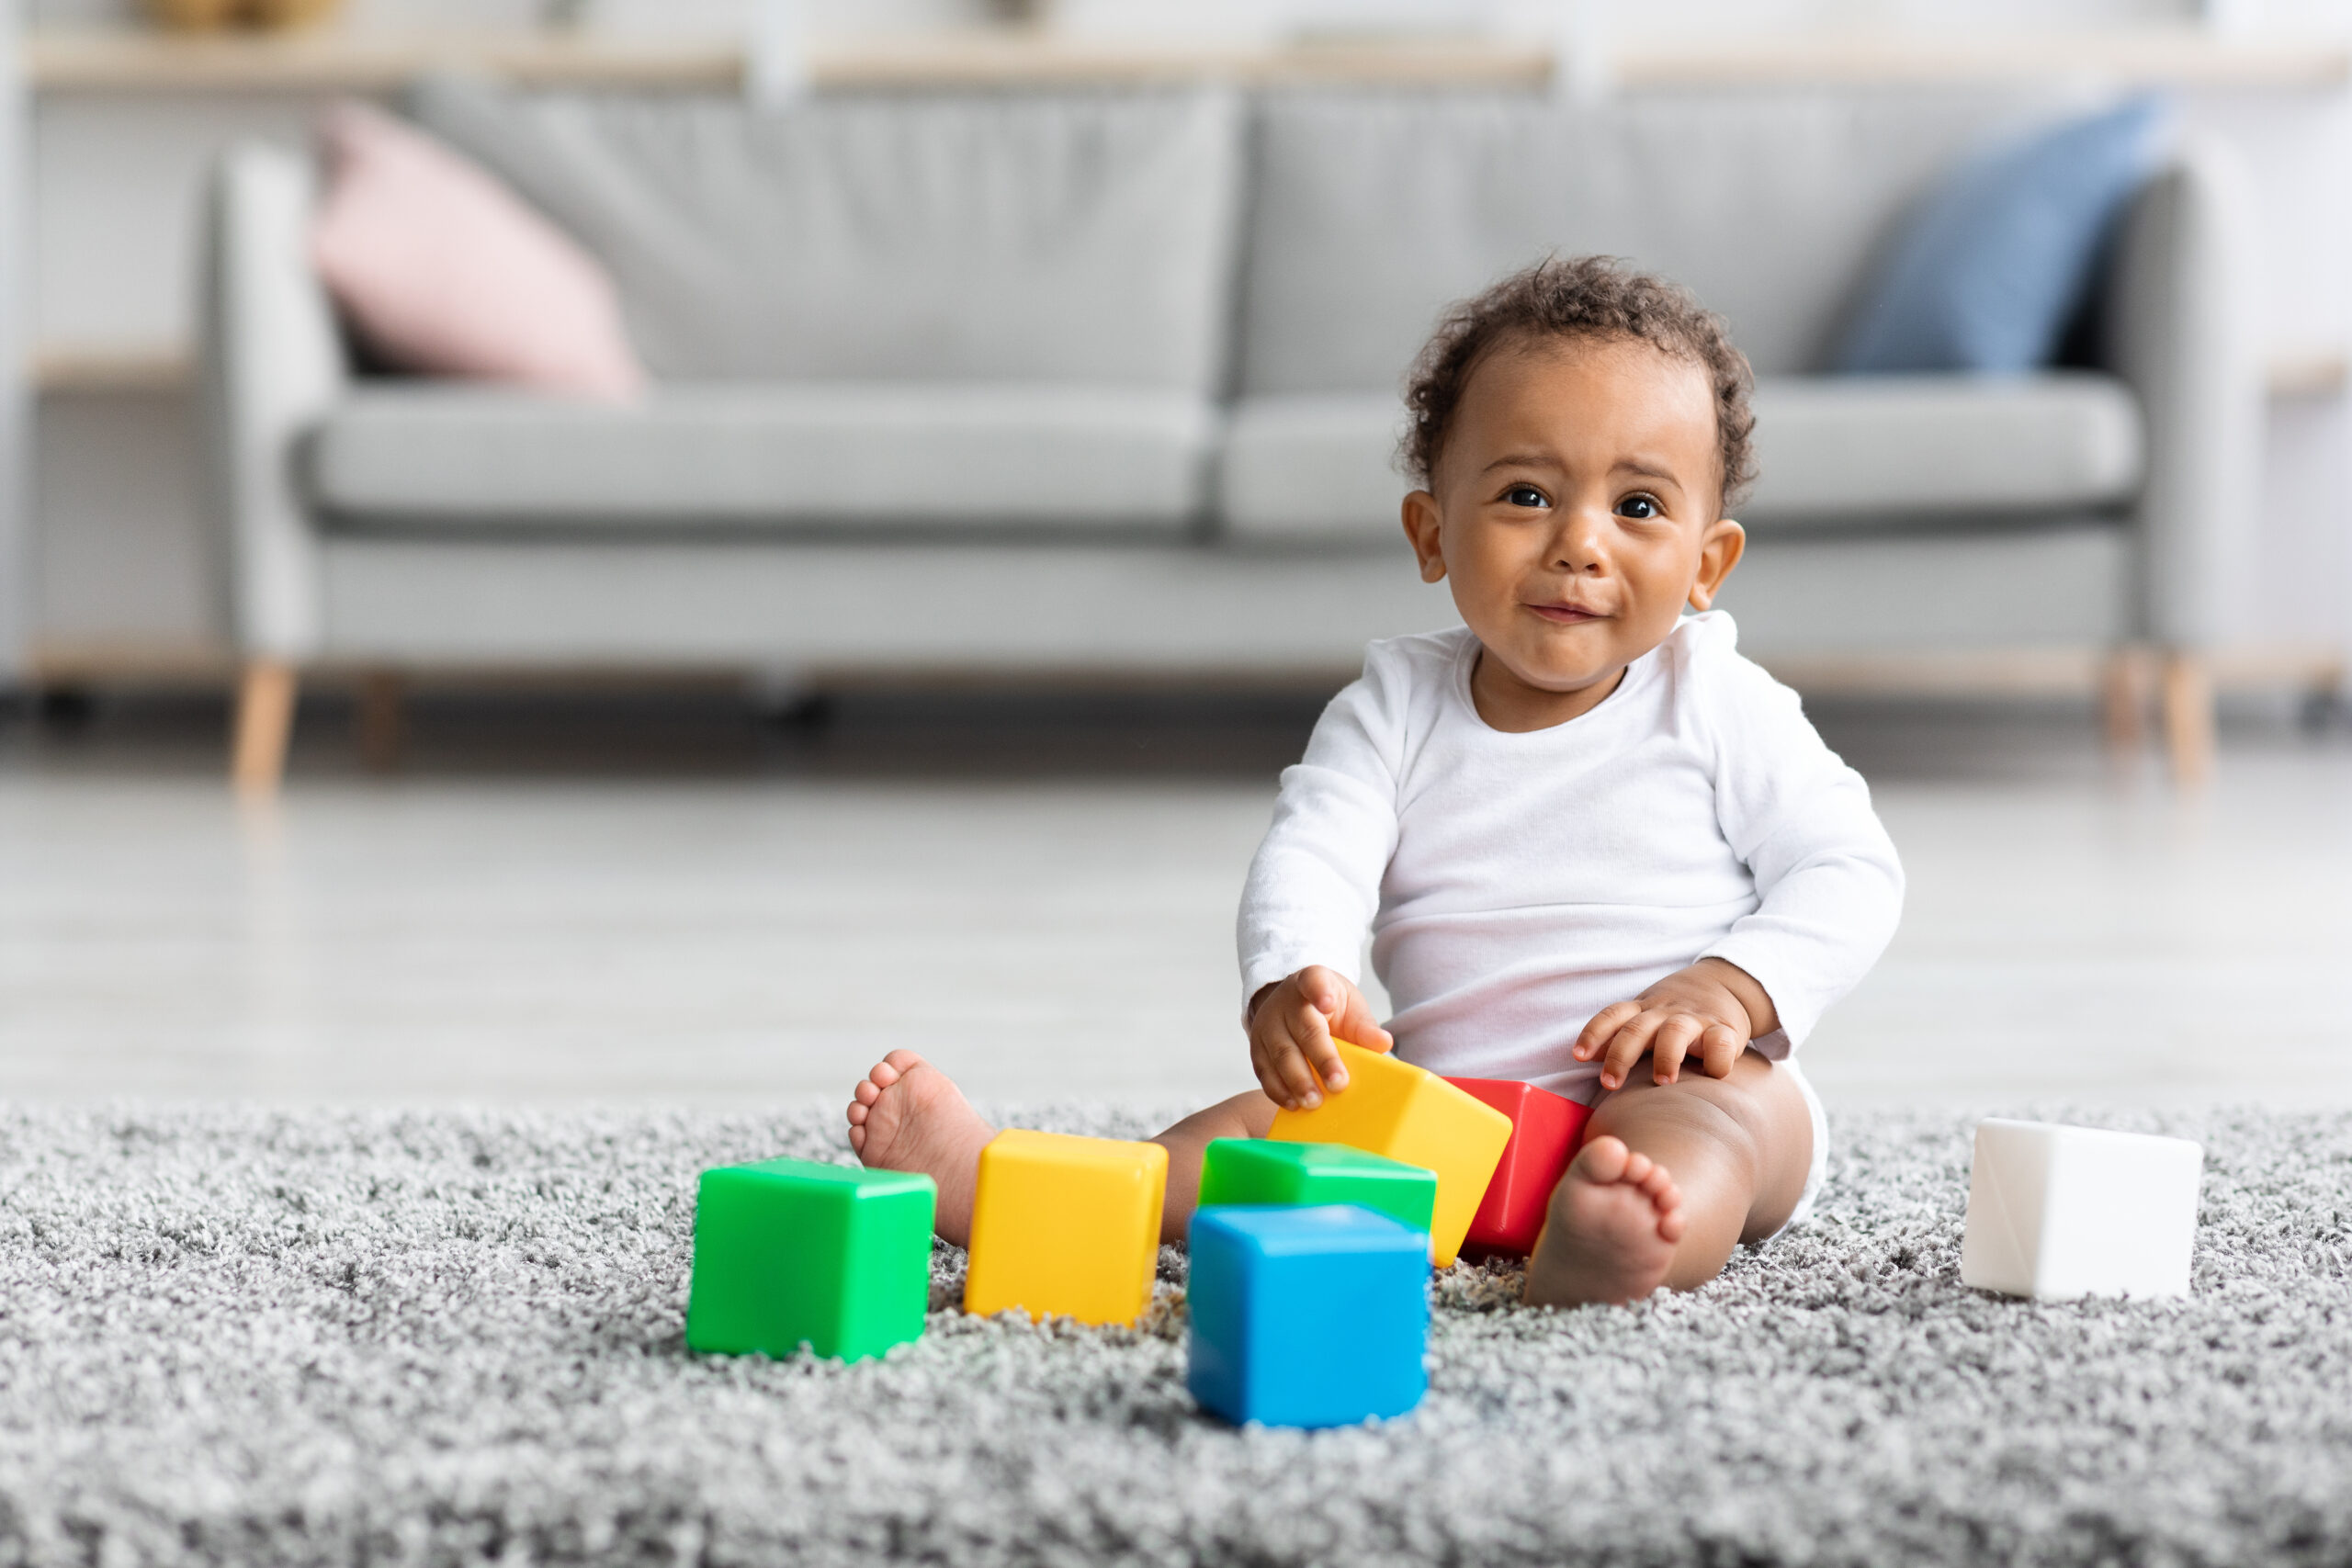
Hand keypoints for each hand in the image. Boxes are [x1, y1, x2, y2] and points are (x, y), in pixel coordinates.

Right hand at [1246, 966, 1392, 1109]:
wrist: (1293, 1004)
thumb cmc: (1328, 1007)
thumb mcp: (1348, 1006)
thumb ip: (1364, 1026)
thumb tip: (1383, 1044)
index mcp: (1310, 982)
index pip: (1313, 981)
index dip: (1320, 991)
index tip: (1328, 1003)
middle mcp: (1285, 1002)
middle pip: (1303, 1029)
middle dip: (1321, 1059)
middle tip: (1338, 1084)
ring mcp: (1267, 1025)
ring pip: (1281, 1054)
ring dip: (1298, 1082)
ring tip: (1315, 1103)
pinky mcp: (1256, 1048)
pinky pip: (1265, 1072)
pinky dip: (1279, 1091)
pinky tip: (1294, 1105)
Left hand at [1573, 958, 1778, 1090]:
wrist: (1727, 985)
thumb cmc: (1675, 1013)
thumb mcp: (1646, 1016)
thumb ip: (1620, 1033)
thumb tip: (1585, 1056)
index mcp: (1643, 1010)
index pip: (1612, 1016)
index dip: (1593, 1034)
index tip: (1578, 1056)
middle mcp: (1665, 1013)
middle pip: (1636, 1029)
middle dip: (1620, 1056)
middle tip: (1609, 1084)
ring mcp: (1694, 1020)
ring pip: (1674, 1032)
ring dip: (1666, 1056)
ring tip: (1663, 1081)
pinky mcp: (1726, 1030)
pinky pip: (1721, 1042)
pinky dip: (1717, 1059)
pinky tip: (1713, 1075)